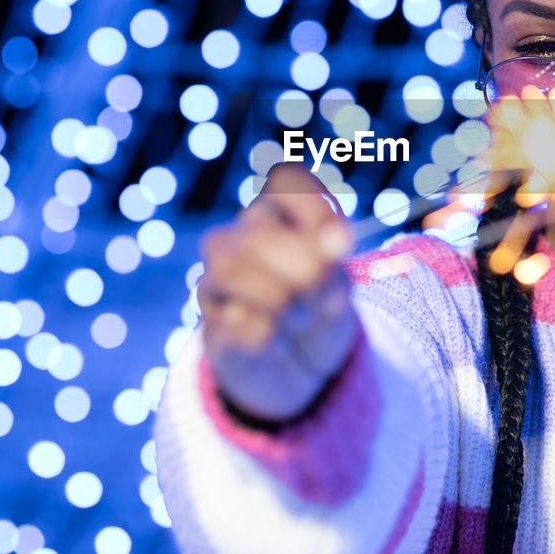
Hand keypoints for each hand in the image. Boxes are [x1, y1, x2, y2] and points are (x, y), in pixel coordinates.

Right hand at [197, 163, 358, 422]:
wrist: (305, 373)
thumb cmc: (321, 311)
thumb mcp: (340, 284)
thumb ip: (333, 261)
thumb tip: (336, 240)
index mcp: (277, 214)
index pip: (286, 180)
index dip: (316, 207)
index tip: (342, 243)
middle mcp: (239, 238)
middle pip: (258, 230)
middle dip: (304, 266)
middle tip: (327, 297)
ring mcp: (217, 281)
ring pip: (230, 265)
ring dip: (280, 298)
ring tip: (302, 319)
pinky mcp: (212, 327)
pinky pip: (232, 320)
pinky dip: (266, 333)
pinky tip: (277, 341)